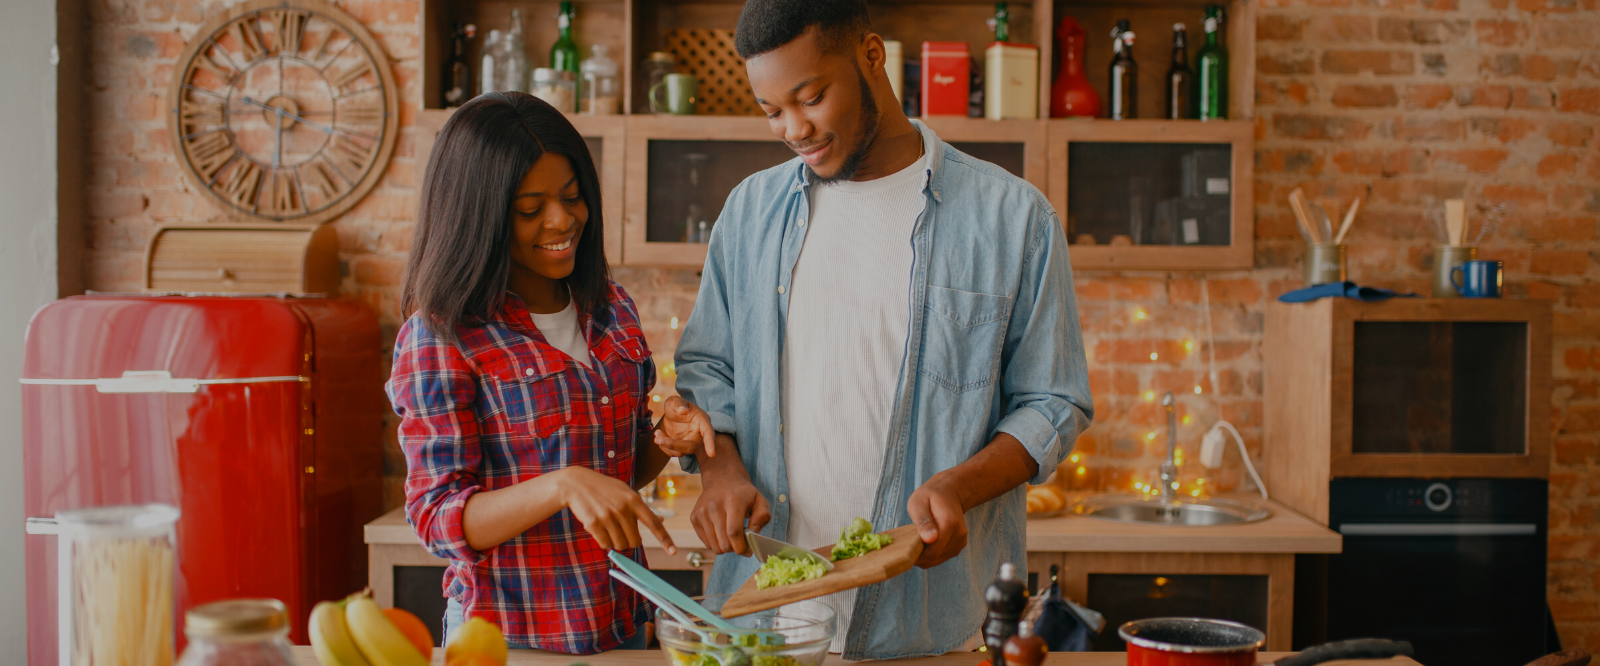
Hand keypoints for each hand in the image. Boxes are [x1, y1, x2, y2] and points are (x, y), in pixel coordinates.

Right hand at [556, 466, 675, 554]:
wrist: (576, 483)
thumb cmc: (605, 489)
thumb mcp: (625, 492)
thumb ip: (642, 507)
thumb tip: (661, 519)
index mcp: (634, 500)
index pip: (653, 523)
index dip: (665, 539)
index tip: (673, 552)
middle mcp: (623, 508)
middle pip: (635, 541)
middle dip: (629, 541)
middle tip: (621, 532)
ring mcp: (608, 516)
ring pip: (619, 544)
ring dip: (615, 542)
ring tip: (608, 527)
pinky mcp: (593, 523)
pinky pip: (605, 544)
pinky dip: (603, 541)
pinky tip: (598, 528)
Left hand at [653, 396, 716, 456]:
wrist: (672, 414)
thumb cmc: (676, 406)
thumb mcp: (674, 401)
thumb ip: (678, 403)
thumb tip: (683, 410)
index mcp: (702, 420)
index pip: (708, 432)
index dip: (710, 443)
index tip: (711, 454)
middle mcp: (699, 433)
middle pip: (691, 446)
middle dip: (673, 445)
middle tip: (657, 439)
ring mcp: (690, 441)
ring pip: (681, 451)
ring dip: (666, 445)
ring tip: (657, 434)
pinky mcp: (682, 447)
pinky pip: (674, 452)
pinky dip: (664, 446)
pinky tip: (659, 435)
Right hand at [690, 439, 770, 555]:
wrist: (722, 479)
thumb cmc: (743, 494)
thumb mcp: (760, 500)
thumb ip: (763, 517)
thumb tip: (753, 533)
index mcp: (733, 501)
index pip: (734, 532)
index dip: (742, 547)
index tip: (748, 551)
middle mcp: (714, 506)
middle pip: (724, 543)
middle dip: (735, 549)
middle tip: (741, 543)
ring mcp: (701, 512)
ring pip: (714, 546)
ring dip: (726, 547)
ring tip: (732, 537)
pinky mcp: (694, 518)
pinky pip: (706, 543)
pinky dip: (716, 543)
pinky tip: (722, 532)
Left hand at [906, 477, 967, 568]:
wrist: (949, 493)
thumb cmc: (930, 496)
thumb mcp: (919, 502)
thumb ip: (923, 521)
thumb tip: (929, 539)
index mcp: (949, 523)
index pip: (932, 552)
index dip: (916, 555)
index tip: (904, 550)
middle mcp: (959, 535)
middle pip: (935, 557)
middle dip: (919, 555)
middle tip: (907, 544)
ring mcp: (961, 541)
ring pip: (938, 559)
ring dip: (925, 555)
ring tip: (917, 539)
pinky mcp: (959, 545)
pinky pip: (942, 557)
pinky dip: (931, 554)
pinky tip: (925, 542)